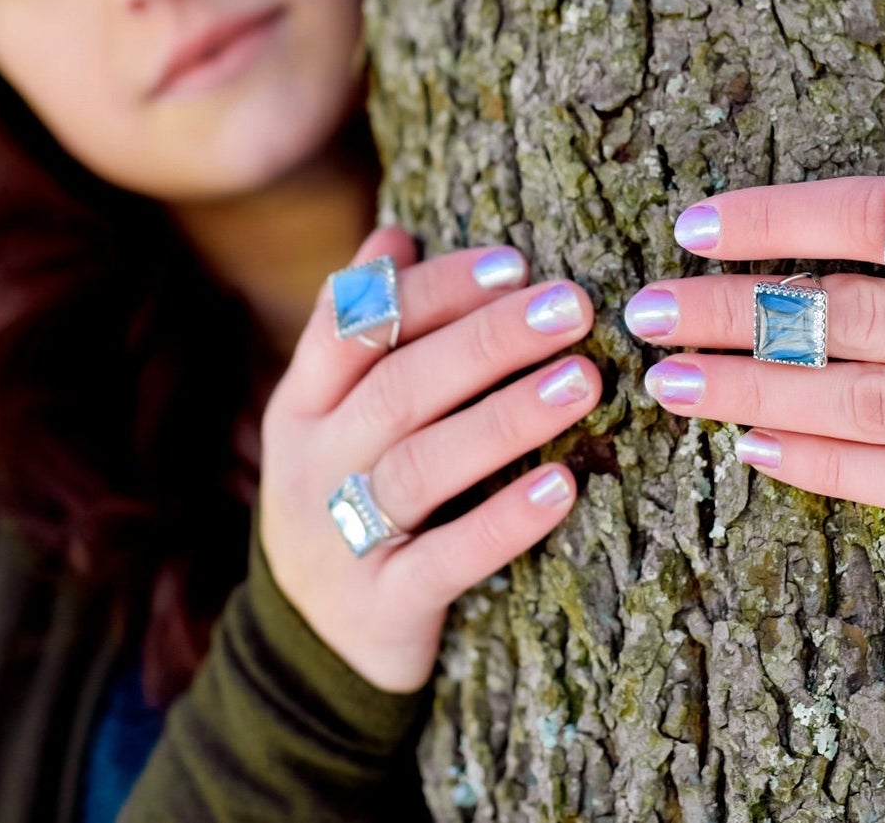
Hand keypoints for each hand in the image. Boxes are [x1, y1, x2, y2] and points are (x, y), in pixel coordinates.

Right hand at [253, 234, 597, 691]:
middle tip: (570, 305)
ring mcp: (342, 538)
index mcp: (303, 404)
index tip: (513, 263)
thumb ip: (359, 329)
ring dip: (504, 418)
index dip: (432, 288)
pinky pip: (445, 559)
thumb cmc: (345, 499)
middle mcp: (314, 464)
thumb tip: (395, 236)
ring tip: (581, 380)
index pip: (356, 324)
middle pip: (397, 388)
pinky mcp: (383, 605)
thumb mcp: (331, 417)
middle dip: (485, 340)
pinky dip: (503, 522)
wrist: (310, 648)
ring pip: (420, 467)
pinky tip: (561, 486)